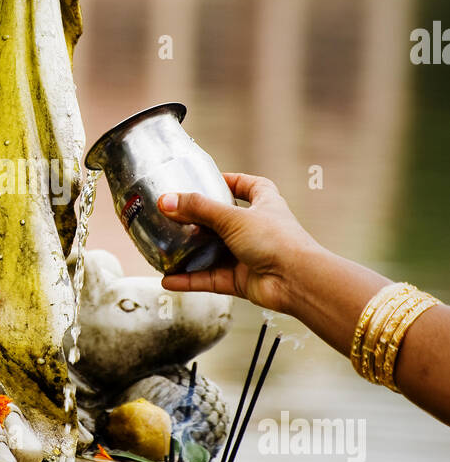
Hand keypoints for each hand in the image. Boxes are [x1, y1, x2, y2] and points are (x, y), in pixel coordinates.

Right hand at [159, 172, 320, 313]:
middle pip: (222, 220)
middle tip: (173, 216)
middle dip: (199, 220)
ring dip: (190, 253)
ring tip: (164, 249)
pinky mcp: (241, 280)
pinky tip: (169, 280)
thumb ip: (199, 209)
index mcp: (264, 204)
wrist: (296, 281)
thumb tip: (167, 200)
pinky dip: (190, 280)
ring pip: (213, 252)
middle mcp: (256, 228)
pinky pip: (209, 278)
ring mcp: (248, 255)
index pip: (248, 186)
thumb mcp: (234, 217)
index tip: (207, 180)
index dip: (230, 181)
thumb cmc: (277, 241)